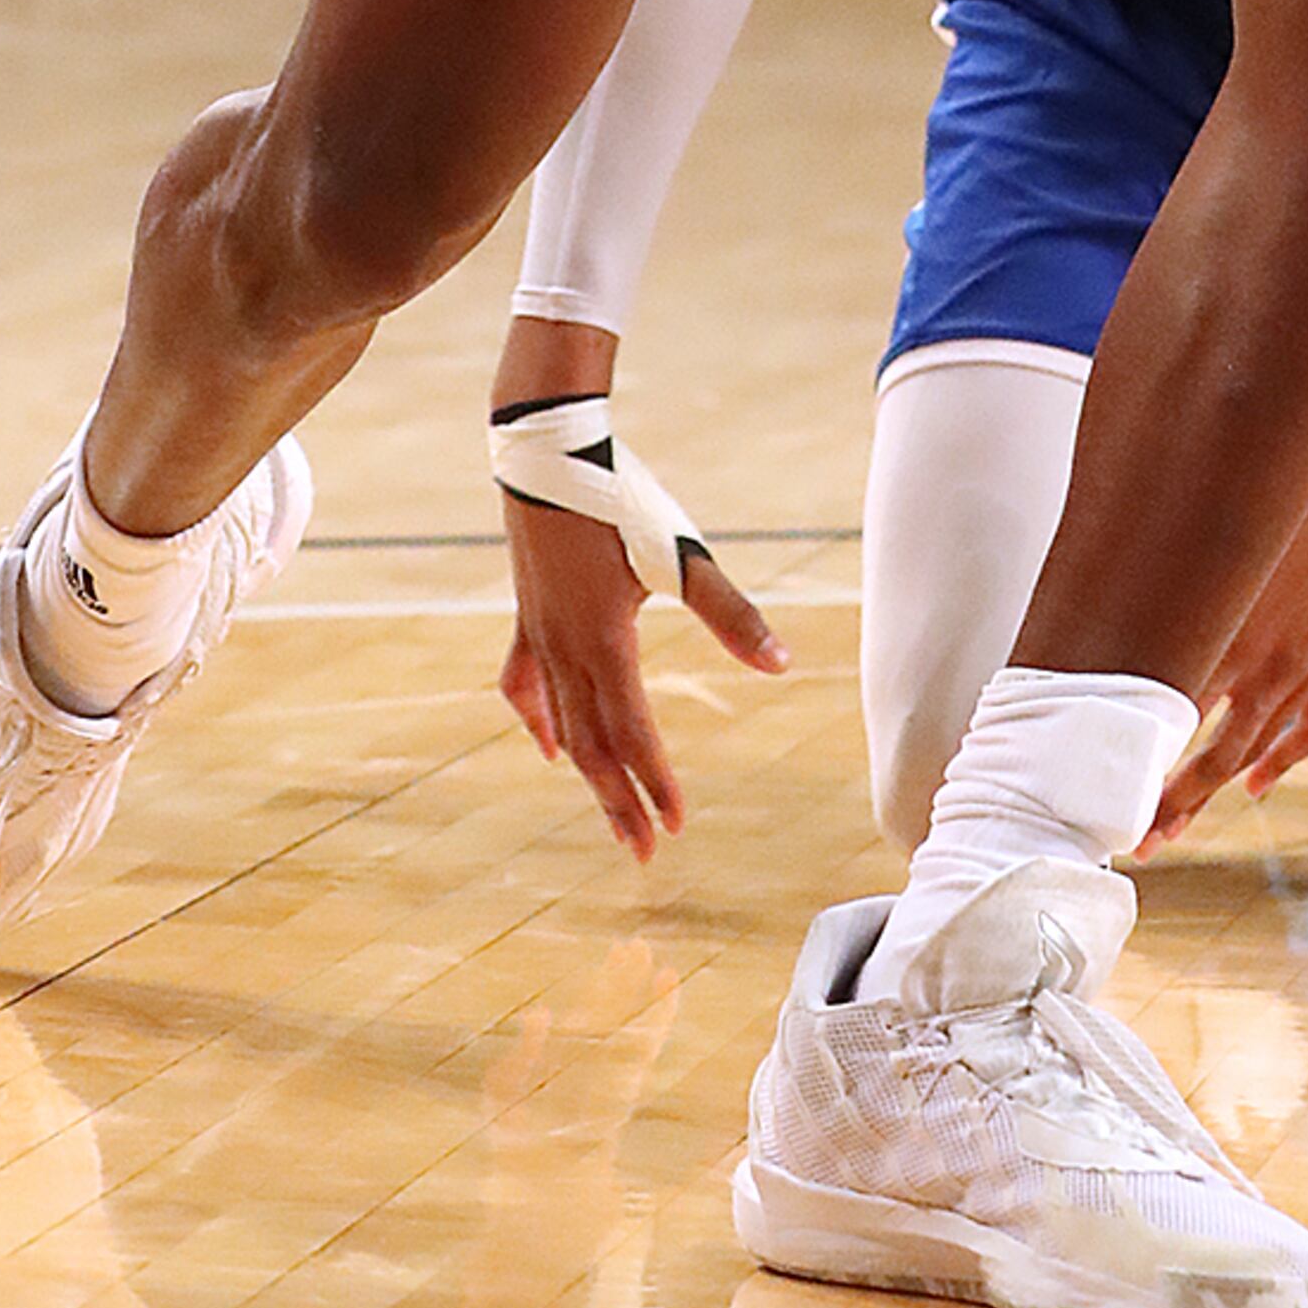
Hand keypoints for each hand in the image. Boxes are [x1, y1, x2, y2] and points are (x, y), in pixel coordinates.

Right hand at [495, 487, 785, 863]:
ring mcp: (540, 636)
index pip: (633, 734)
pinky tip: (550, 748)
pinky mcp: (528, 616)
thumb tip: (781, 664)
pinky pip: (526, 687)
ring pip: (563, 725)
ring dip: (588, 773)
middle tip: (643, 853)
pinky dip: (539, 723)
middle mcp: (566, 651)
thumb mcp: (681, 555)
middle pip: (593, 746)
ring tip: (611, 811)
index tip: (675, 826)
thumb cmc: (621, 499)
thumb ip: (731, 613)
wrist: (548, 453)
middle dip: (619, 802)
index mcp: (605, 643)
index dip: (654, 782)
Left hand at [1155, 425, 1307, 831]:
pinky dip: (1279, 764)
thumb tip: (1115, 590)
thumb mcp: (1219, 528)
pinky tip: (1256, 784)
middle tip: (1136, 839)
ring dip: (1210, 796)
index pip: (1164, 711)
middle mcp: (1265, 662)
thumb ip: (1172, 570)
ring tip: (1175, 827)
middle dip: (1167, 803)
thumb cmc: (1294, 489)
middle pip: (1205, 753)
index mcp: (1226, 625)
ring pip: (1249, 755)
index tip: (1102, 787)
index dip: (1134, 757)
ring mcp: (1307, 672)